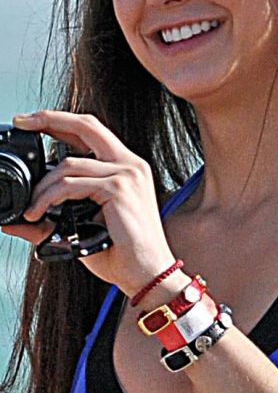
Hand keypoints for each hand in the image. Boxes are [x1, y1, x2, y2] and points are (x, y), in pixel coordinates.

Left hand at [1, 110, 175, 295]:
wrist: (148, 273)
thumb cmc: (120, 252)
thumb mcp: (80, 228)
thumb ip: (52, 217)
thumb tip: (15, 221)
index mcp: (126, 167)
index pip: (91, 132)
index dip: (61, 121)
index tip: (32, 121)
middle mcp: (130, 164)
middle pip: (87, 125)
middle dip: (50, 119)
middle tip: (22, 123)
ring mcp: (127, 174)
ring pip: (69, 163)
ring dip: (41, 187)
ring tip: (32, 210)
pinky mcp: (119, 189)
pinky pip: (71, 185)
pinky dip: (48, 198)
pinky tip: (39, 214)